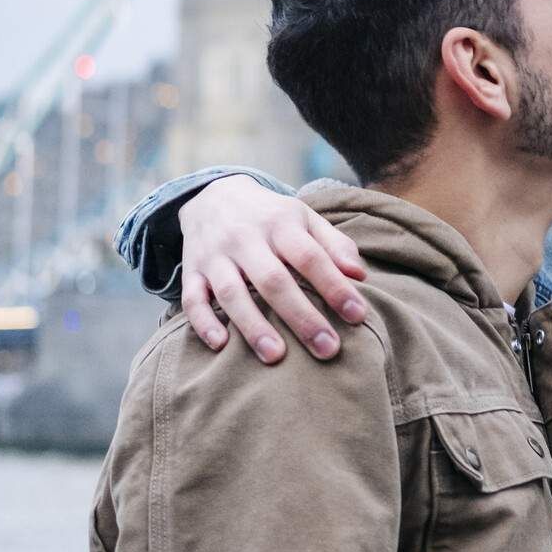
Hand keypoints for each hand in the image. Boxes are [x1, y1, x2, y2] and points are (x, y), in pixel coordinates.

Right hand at [178, 175, 366, 363]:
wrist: (213, 195)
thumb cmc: (271, 216)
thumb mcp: (305, 218)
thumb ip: (334, 245)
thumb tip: (360, 276)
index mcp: (280, 223)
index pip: (310, 257)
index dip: (334, 286)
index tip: (357, 316)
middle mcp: (246, 238)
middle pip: (273, 280)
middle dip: (301, 317)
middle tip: (327, 349)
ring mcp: (215, 255)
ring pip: (232, 293)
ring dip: (253, 326)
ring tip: (276, 357)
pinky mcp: (192, 270)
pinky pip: (192, 298)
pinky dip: (203, 322)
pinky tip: (221, 344)